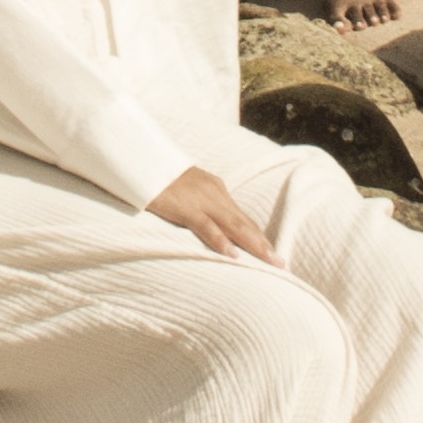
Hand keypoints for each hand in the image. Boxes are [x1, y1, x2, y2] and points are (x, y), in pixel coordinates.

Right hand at [144, 166, 276, 262]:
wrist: (141, 159)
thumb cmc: (159, 178)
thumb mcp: (186, 189)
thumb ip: (201, 203)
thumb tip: (212, 222)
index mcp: (216, 189)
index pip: (242, 217)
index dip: (258, 236)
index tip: (272, 252)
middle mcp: (214, 194)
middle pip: (244, 223)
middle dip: (264, 244)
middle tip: (281, 263)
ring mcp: (201, 200)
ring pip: (233, 225)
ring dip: (253, 245)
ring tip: (269, 262)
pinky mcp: (184, 207)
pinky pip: (205, 227)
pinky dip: (220, 241)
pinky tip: (232, 254)